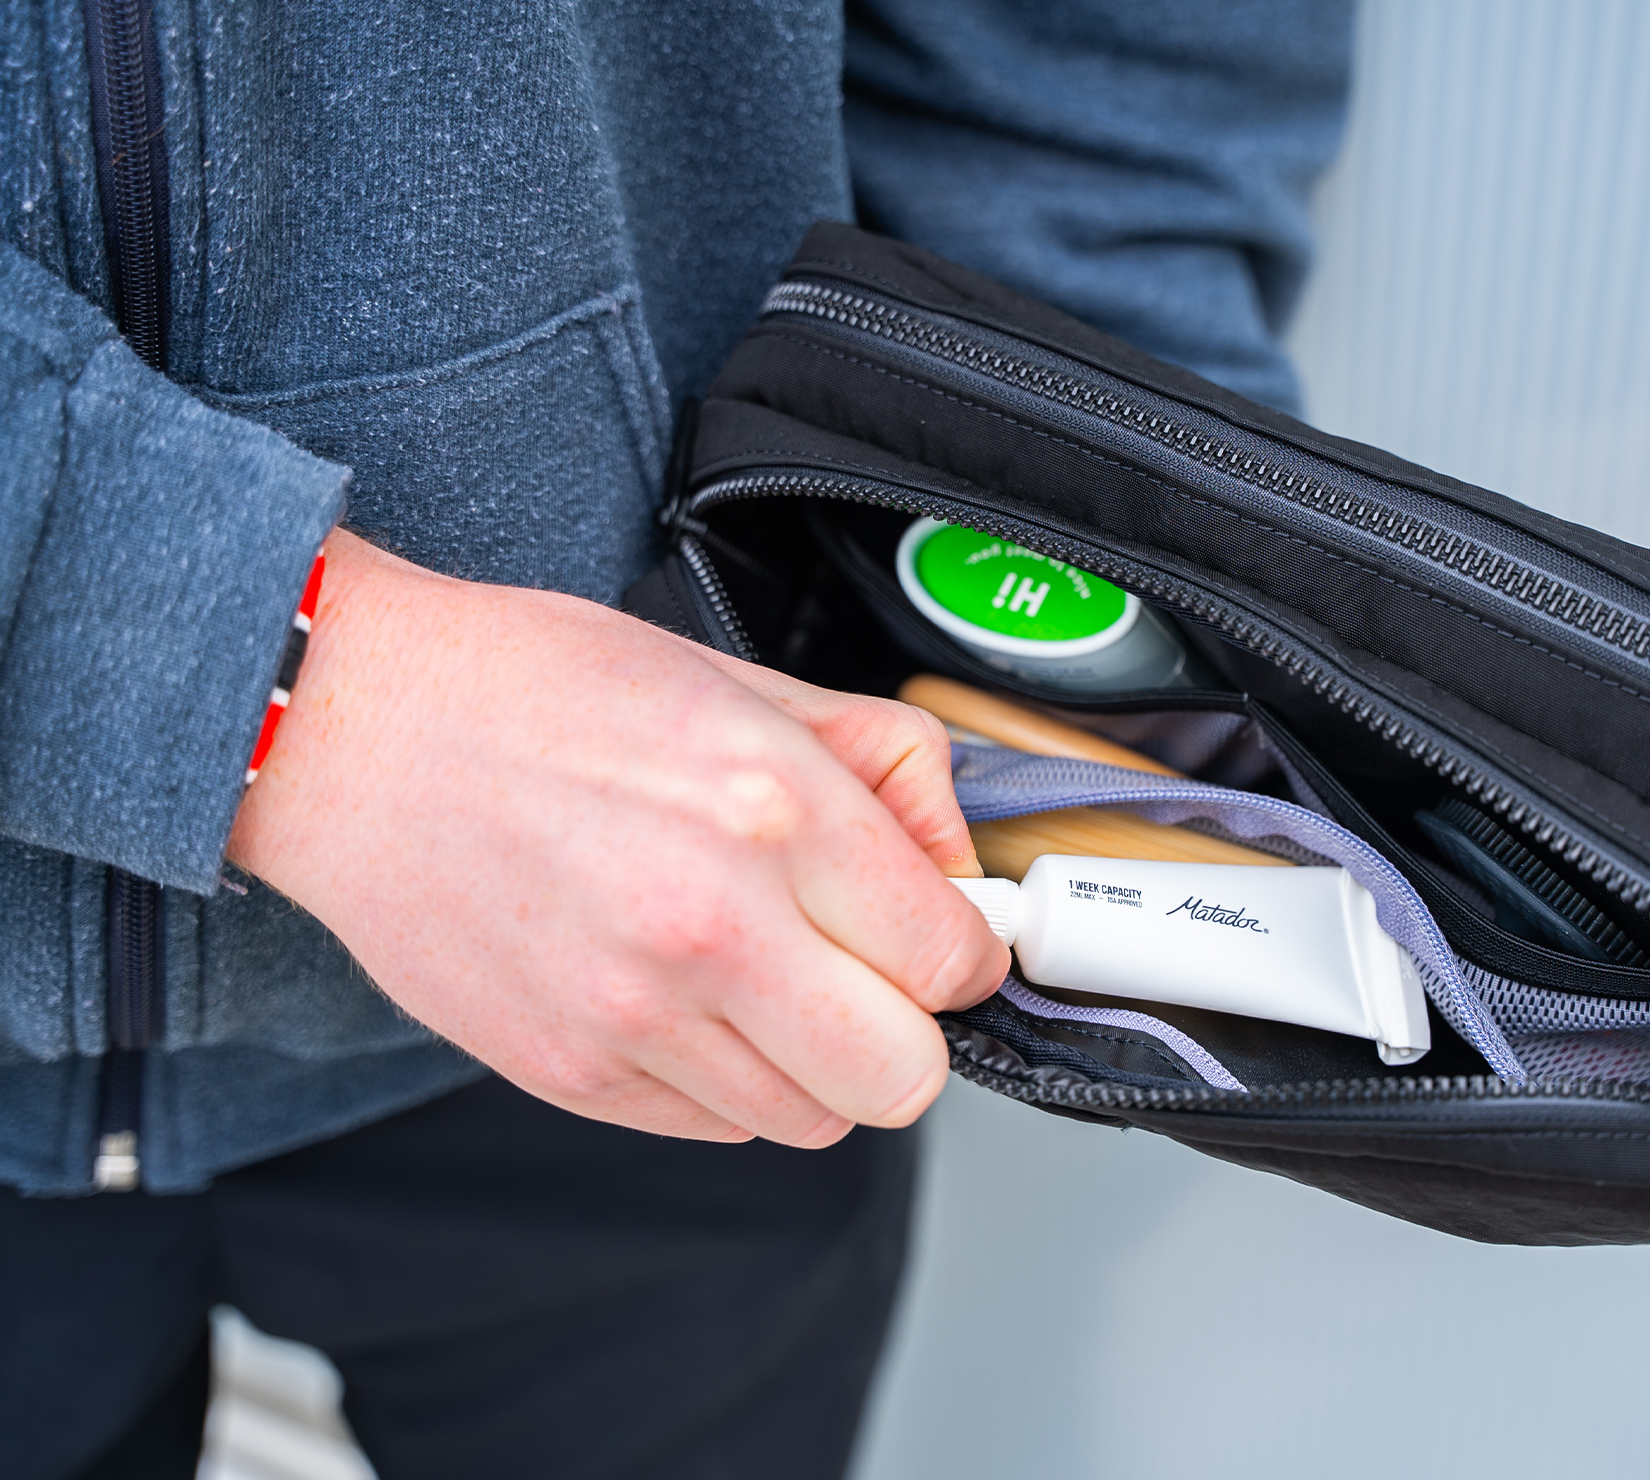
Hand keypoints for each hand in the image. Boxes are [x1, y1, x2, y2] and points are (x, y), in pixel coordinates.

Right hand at [226, 530, 1008, 1146]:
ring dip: (816, 1058)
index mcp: (774, 807)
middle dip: (910, 1030)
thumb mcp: (747, 681)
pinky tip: (685, 993)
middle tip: (872, 972)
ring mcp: (633, 1016)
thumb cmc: (542, 691)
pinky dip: (728, 1077)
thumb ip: (888, 771)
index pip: (950, 960)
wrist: (354, 731)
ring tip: (763, 971)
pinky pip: (716, 1126)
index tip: (943, 931)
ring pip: (814, 1119)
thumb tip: (959, 869)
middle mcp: (712, 925)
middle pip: (902, 1079)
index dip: (966, 947)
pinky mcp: (571, 1074)